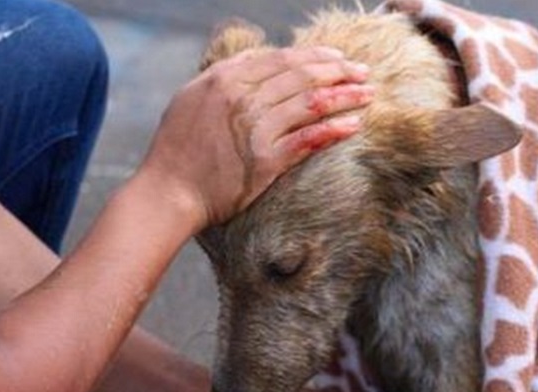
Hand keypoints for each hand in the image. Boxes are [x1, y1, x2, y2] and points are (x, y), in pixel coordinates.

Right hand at [139, 47, 373, 229]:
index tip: (339, 58)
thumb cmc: (178, 148)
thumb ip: (226, 73)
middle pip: (303, 76)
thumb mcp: (192, 96)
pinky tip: (354, 125)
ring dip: (346, 96)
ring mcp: (256, 128)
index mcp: (225, 78)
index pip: (282, 58)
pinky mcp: (266, 160)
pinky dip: (335, 130)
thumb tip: (258, 55)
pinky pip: (309, 139)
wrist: (169, 191)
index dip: (316, 56)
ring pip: (312, 103)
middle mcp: (243, 98)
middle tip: (363, 72)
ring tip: (368, 94)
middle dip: (339, 71)